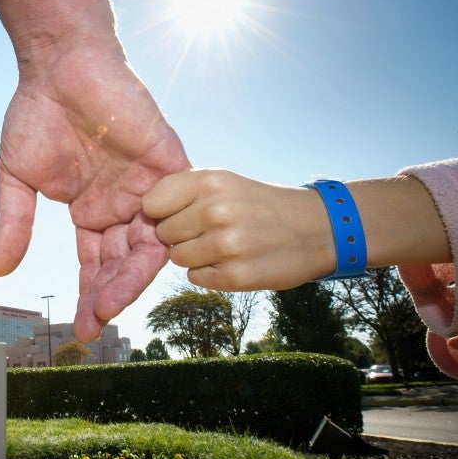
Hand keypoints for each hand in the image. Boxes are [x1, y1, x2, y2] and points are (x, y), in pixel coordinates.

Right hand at [0, 43, 189, 341]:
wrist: (60, 64)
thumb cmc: (38, 114)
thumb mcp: (19, 178)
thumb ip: (15, 223)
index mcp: (92, 210)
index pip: (96, 264)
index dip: (90, 295)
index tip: (81, 328)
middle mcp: (123, 204)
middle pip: (125, 262)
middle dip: (111, 294)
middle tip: (96, 321)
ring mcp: (147, 185)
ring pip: (150, 243)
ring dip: (132, 275)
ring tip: (111, 302)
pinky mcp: (167, 161)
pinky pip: (178, 204)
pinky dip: (166, 232)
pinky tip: (146, 260)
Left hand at [143, 169, 334, 290]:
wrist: (315, 228)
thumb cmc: (258, 202)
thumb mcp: (223, 181)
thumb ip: (182, 190)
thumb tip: (142, 211)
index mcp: (209, 182)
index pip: (151, 202)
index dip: (160, 210)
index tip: (176, 211)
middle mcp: (215, 211)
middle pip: (162, 233)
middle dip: (179, 233)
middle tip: (208, 228)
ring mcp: (226, 245)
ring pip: (177, 257)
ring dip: (194, 254)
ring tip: (222, 243)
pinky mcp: (235, 276)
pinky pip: (195, 277)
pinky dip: (210, 272)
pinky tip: (233, 260)